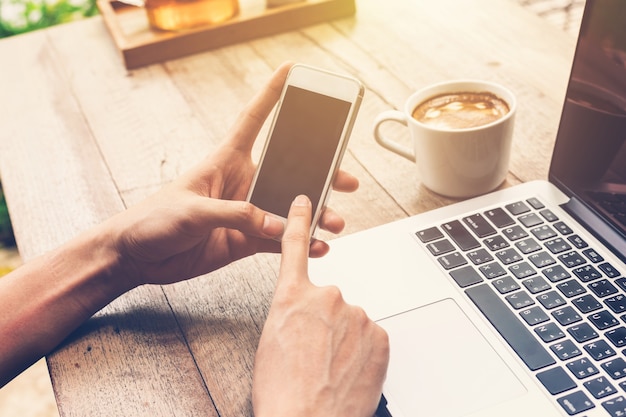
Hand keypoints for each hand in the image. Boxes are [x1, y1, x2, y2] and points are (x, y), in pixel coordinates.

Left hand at [104, 62, 358, 287]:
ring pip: (288, 210)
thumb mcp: (192, 210)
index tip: (290, 72)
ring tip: (334, 221)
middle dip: (320, 174)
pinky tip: (316, 245)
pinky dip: (298, 243)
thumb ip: (235, 214)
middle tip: (345, 180)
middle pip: (288, 172)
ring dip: (313, 215)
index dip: (272, 95)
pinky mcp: (244, 240)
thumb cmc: (152, 220)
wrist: (137, 256)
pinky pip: (278, 240)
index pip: (253, 120)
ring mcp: (245, 212)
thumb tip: (276, 223)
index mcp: (224, 161)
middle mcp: (241, 183)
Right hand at [252, 195, 388, 416]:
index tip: (306, 201)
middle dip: (325, 323)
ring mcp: (356, 315)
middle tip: (315, 355)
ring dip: (345, 341)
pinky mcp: (379, 335)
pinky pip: (370, 338)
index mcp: (291, 297)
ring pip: (352, 323)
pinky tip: (348, 373)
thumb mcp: (270, 343)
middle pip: (329, 302)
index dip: (300, 220)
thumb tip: (306, 316)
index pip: (294, 247)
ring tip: (330, 370)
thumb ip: (291, 315)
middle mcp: (326, 297)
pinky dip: (363, 353)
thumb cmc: (282, 393)